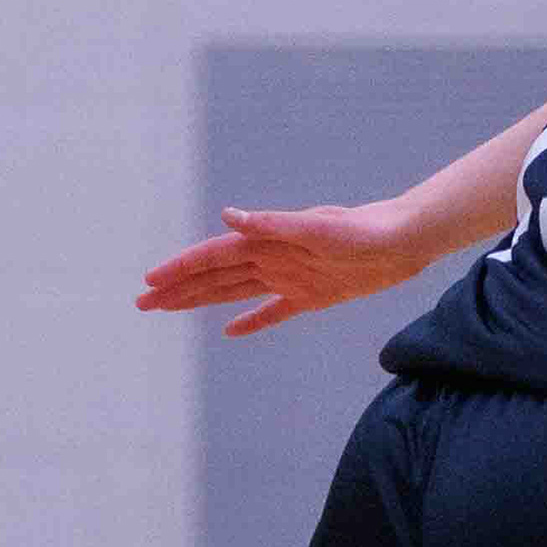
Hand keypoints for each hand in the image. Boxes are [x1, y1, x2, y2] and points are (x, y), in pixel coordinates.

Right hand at [136, 202, 427, 336]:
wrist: (403, 241)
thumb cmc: (363, 229)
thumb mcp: (317, 227)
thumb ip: (273, 223)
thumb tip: (229, 215)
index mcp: (267, 240)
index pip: (213, 256)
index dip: (181, 269)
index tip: (149, 283)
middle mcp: (273, 258)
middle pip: (216, 276)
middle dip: (179, 289)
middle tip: (143, 303)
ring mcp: (290, 277)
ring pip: (235, 292)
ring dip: (203, 300)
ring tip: (170, 309)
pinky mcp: (313, 295)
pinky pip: (273, 311)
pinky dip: (251, 321)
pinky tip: (231, 331)